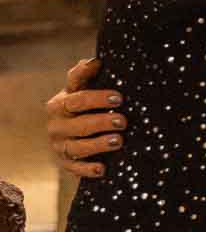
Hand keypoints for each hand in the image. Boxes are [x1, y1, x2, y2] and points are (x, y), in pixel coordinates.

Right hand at [46, 56, 124, 179]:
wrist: (74, 129)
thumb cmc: (87, 102)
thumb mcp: (86, 85)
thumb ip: (87, 73)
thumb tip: (96, 61)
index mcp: (61, 100)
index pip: (77, 97)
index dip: (97, 97)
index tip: (119, 97)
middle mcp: (56, 122)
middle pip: (78, 123)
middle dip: (101, 121)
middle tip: (123, 120)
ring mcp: (58, 143)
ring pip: (76, 147)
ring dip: (98, 145)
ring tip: (119, 141)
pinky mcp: (62, 162)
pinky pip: (73, 168)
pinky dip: (87, 169)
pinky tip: (102, 169)